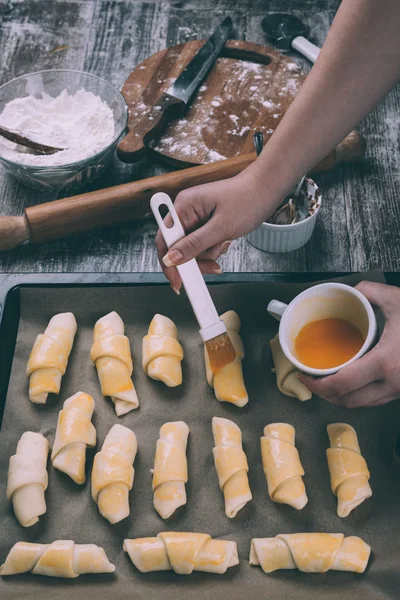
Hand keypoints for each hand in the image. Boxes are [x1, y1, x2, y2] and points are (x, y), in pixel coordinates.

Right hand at [155, 166, 276, 292]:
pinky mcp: (204, 221)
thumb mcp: (221, 227)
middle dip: (195, 259)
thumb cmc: (248, 199)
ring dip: (208, 253)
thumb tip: (171, 259)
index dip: (169, 263)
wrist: (266, 189)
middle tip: (212, 267)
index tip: (178, 281)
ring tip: (224, 242)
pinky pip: (201, 243)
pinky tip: (225, 240)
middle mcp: (185, 210)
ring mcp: (195, 216)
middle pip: (177, 246)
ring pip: (191, 248)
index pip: (165, 239)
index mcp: (184, 206)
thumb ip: (194, 244)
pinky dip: (213, 247)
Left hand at [299, 281, 399, 407]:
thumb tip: (351, 291)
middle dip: (324, 395)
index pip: (341, 385)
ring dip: (341, 398)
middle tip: (311, 382)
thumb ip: (370, 291)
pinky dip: (359, 396)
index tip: (304, 376)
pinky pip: (376, 400)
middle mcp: (392, 384)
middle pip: (347, 402)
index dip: (316, 385)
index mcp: (384, 364)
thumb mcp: (399, 300)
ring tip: (327, 383)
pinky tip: (352, 383)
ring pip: (362, 405)